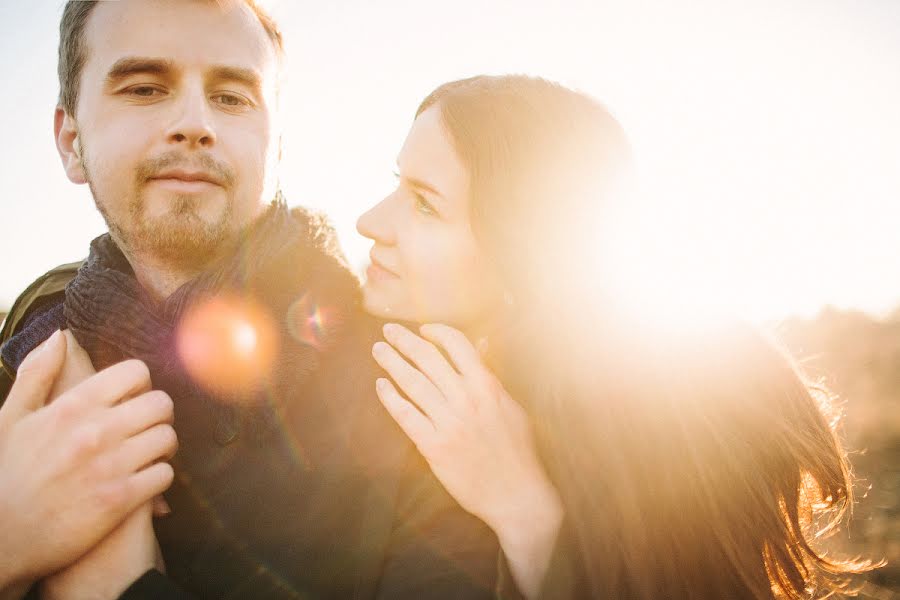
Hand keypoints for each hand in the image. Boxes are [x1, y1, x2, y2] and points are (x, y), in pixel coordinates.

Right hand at [0, 331, 175, 591]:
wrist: (2, 538)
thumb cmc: (8, 474)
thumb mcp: (12, 418)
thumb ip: (38, 372)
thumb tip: (60, 335)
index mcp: (73, 405)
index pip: (136, 372)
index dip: (140, 384)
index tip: (132, 399)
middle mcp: (96, 431)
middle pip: (161, 403)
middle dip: (157, 415)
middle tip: (145, 428)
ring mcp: (111, 465)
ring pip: (168, 438)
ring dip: (162, 446)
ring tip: (147, 453)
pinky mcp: (121, 499)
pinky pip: (165, 474)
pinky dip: (160, 477)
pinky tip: (144, 480)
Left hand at [372, 323, 562, 540]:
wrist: (517, 496)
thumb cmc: (518, 452)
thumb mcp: (511, 408)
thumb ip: (491, 379)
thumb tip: (479, 350)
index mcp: (488, 386)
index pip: (457, 345)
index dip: (436, 332)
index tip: (423, 329)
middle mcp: (466, 400)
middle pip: (428, 359)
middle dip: (404, 341)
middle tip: (389, 330)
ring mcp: (449, 423)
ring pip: (413, 382)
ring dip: (392, 362)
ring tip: (379, 350)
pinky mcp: (434, 446)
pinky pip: (405, 415)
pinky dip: (390, 398)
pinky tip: (381, 385)